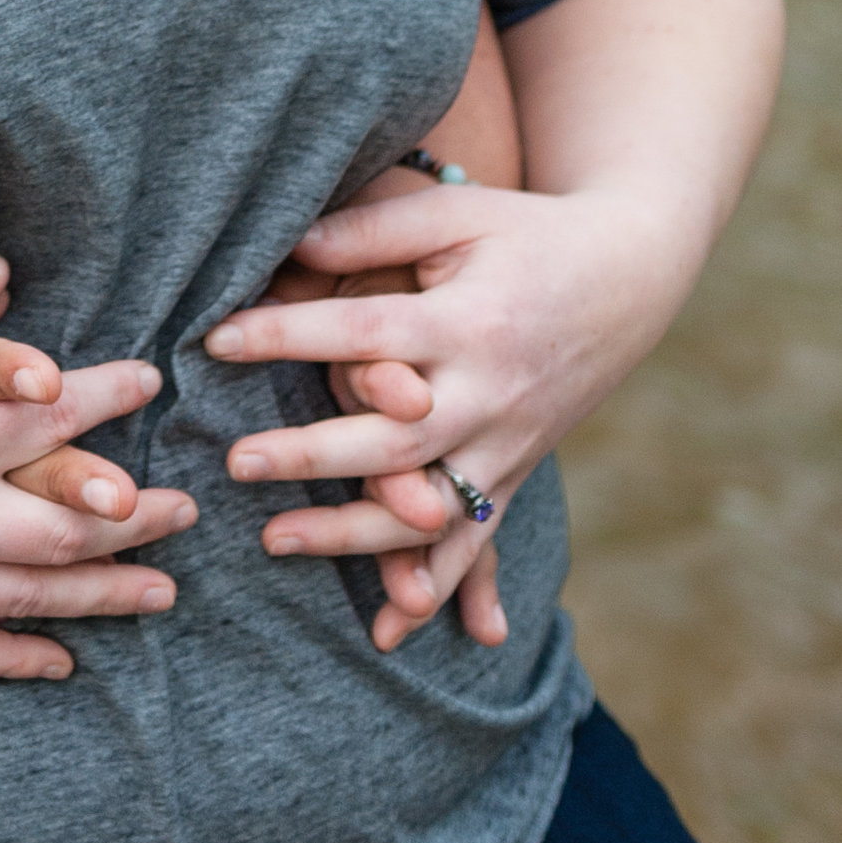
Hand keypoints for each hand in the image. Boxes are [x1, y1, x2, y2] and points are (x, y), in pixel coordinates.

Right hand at [0, 256, 198, 678]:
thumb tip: (2, 272)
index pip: (52, 420)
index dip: (110, 398)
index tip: (151, 383)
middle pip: (66, 527)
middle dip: (135, 517)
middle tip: (185, 509)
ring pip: (31, 597)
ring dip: (104, 594)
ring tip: (160, 592)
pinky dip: (16, 659)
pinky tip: (59, 663)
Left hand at [245, 173, 502, 650]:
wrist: (626, 280)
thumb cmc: (523, 235)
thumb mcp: (454, 217)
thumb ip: (372, 232)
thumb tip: (289, 243)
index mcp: (471, 323)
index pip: (364, 335)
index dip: (287, 336)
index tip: (215, 340)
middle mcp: (492, 394)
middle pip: (391, 438)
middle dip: (309, 454)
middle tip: (233, 461)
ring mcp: (509, 444)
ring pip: (427, 508)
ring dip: (352, 533)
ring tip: (274, 539)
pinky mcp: (516, 472)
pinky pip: (476, 541)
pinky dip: (438, 586)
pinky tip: (392, 625)